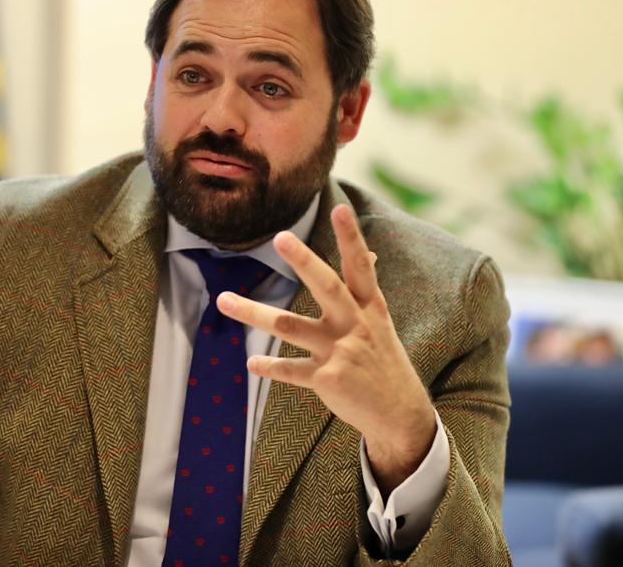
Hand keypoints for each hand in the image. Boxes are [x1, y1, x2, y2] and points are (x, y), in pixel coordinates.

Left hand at [216, 204, 436, 495]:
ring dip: (254, 313)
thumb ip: (366, 290)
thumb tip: (370, 254)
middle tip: (281, 236)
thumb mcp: (381, 322)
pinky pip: (291, 370)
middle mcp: (355, 325)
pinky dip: (270, 367)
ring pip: (290, 327)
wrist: (399, 413)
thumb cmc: (384, 360)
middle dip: (304, 261)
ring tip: (223, 300)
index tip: (340, 208)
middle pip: (327, 287)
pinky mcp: (327, 380)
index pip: (360, 266)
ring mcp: (340, 352)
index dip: (351, 237)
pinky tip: (252, 362)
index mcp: (369, 308)